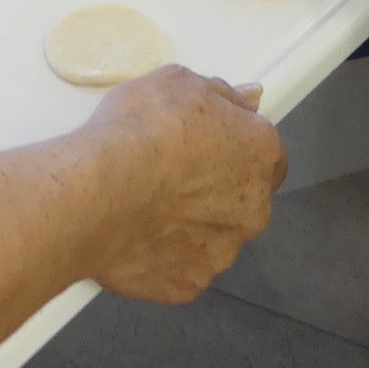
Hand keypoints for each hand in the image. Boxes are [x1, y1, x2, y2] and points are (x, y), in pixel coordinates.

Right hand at [84, 68, 286, 303]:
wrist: (100, 190)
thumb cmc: (142, 127)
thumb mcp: (179, 81)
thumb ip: (223, 94)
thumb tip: (250, 99)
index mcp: (260, 152)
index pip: (268, 155)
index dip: (238, 150)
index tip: (208, 147)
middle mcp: (254, 208)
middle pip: (245, 201)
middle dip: (218, 192)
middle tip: (173, 177)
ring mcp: (223, 253)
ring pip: (215, 238)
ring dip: (193, 227)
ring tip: (147, 209)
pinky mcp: (190, 286)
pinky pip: (182, 269)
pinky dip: (165, 257)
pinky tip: (137, 237)